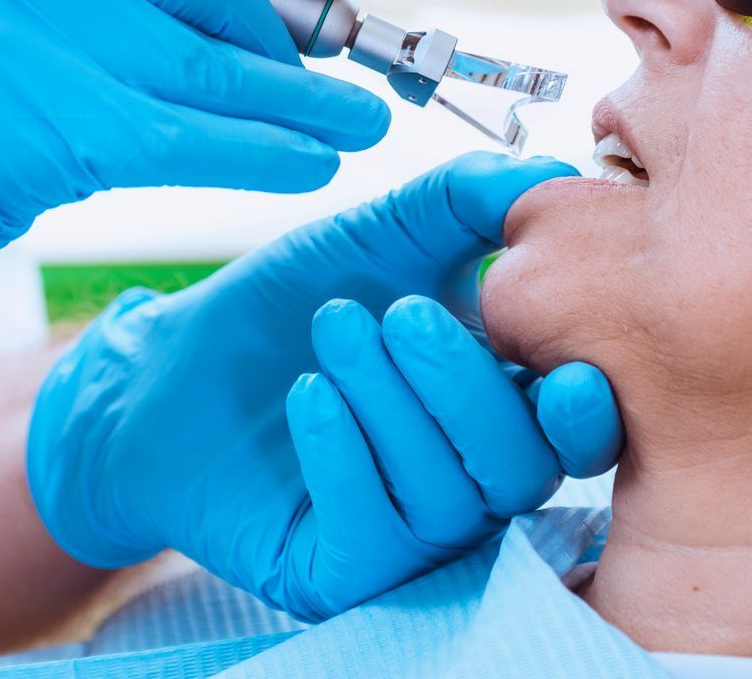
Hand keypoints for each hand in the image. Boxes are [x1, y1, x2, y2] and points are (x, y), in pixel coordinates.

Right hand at [0, 0, 388, 362]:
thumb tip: (259, 11)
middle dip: (295, 36)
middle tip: (338, 75)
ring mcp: (40, 25)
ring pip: (220, 65)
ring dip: (306, 105)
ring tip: (356, 126)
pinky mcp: (53, 122)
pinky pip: (195, 136)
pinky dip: (267, 154)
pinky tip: (306, 164)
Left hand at [26, 153, 624, 619]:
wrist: (167, 372)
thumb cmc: (288, 310)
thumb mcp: (382, 238)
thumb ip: (469, 202)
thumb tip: (551, 176)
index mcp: (503, 408)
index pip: (579, 434)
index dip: (584, 409)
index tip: (563, 366)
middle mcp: (470, 484)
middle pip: (522, 468)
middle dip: (465, 388)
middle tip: (398, 314)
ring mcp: (408, 538)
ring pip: (448, 498)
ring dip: (392, 404)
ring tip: (334, 329)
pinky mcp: (340, 575)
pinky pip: (373, 533)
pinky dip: (346, 455)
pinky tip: (309, 394)